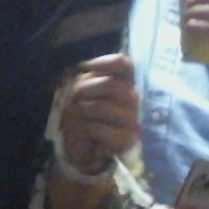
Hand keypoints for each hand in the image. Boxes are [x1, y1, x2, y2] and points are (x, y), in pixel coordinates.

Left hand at [58, 53, 138, 173]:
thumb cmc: (80, 114)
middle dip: (87, 90)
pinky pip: (104, 129)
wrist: (81, 146)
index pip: (123, 64)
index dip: (105, 63)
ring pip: (106, 107)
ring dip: (86, 110)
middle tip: (75, 98)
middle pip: (113, 85)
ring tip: (79, 116)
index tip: (86, 68)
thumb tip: (85, 66)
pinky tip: (87, 131)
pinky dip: (89, 129)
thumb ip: (86, 77)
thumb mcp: (78, 91)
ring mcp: (132, 119)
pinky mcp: (128, 139)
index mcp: (122, 81)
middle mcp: (131, 98)